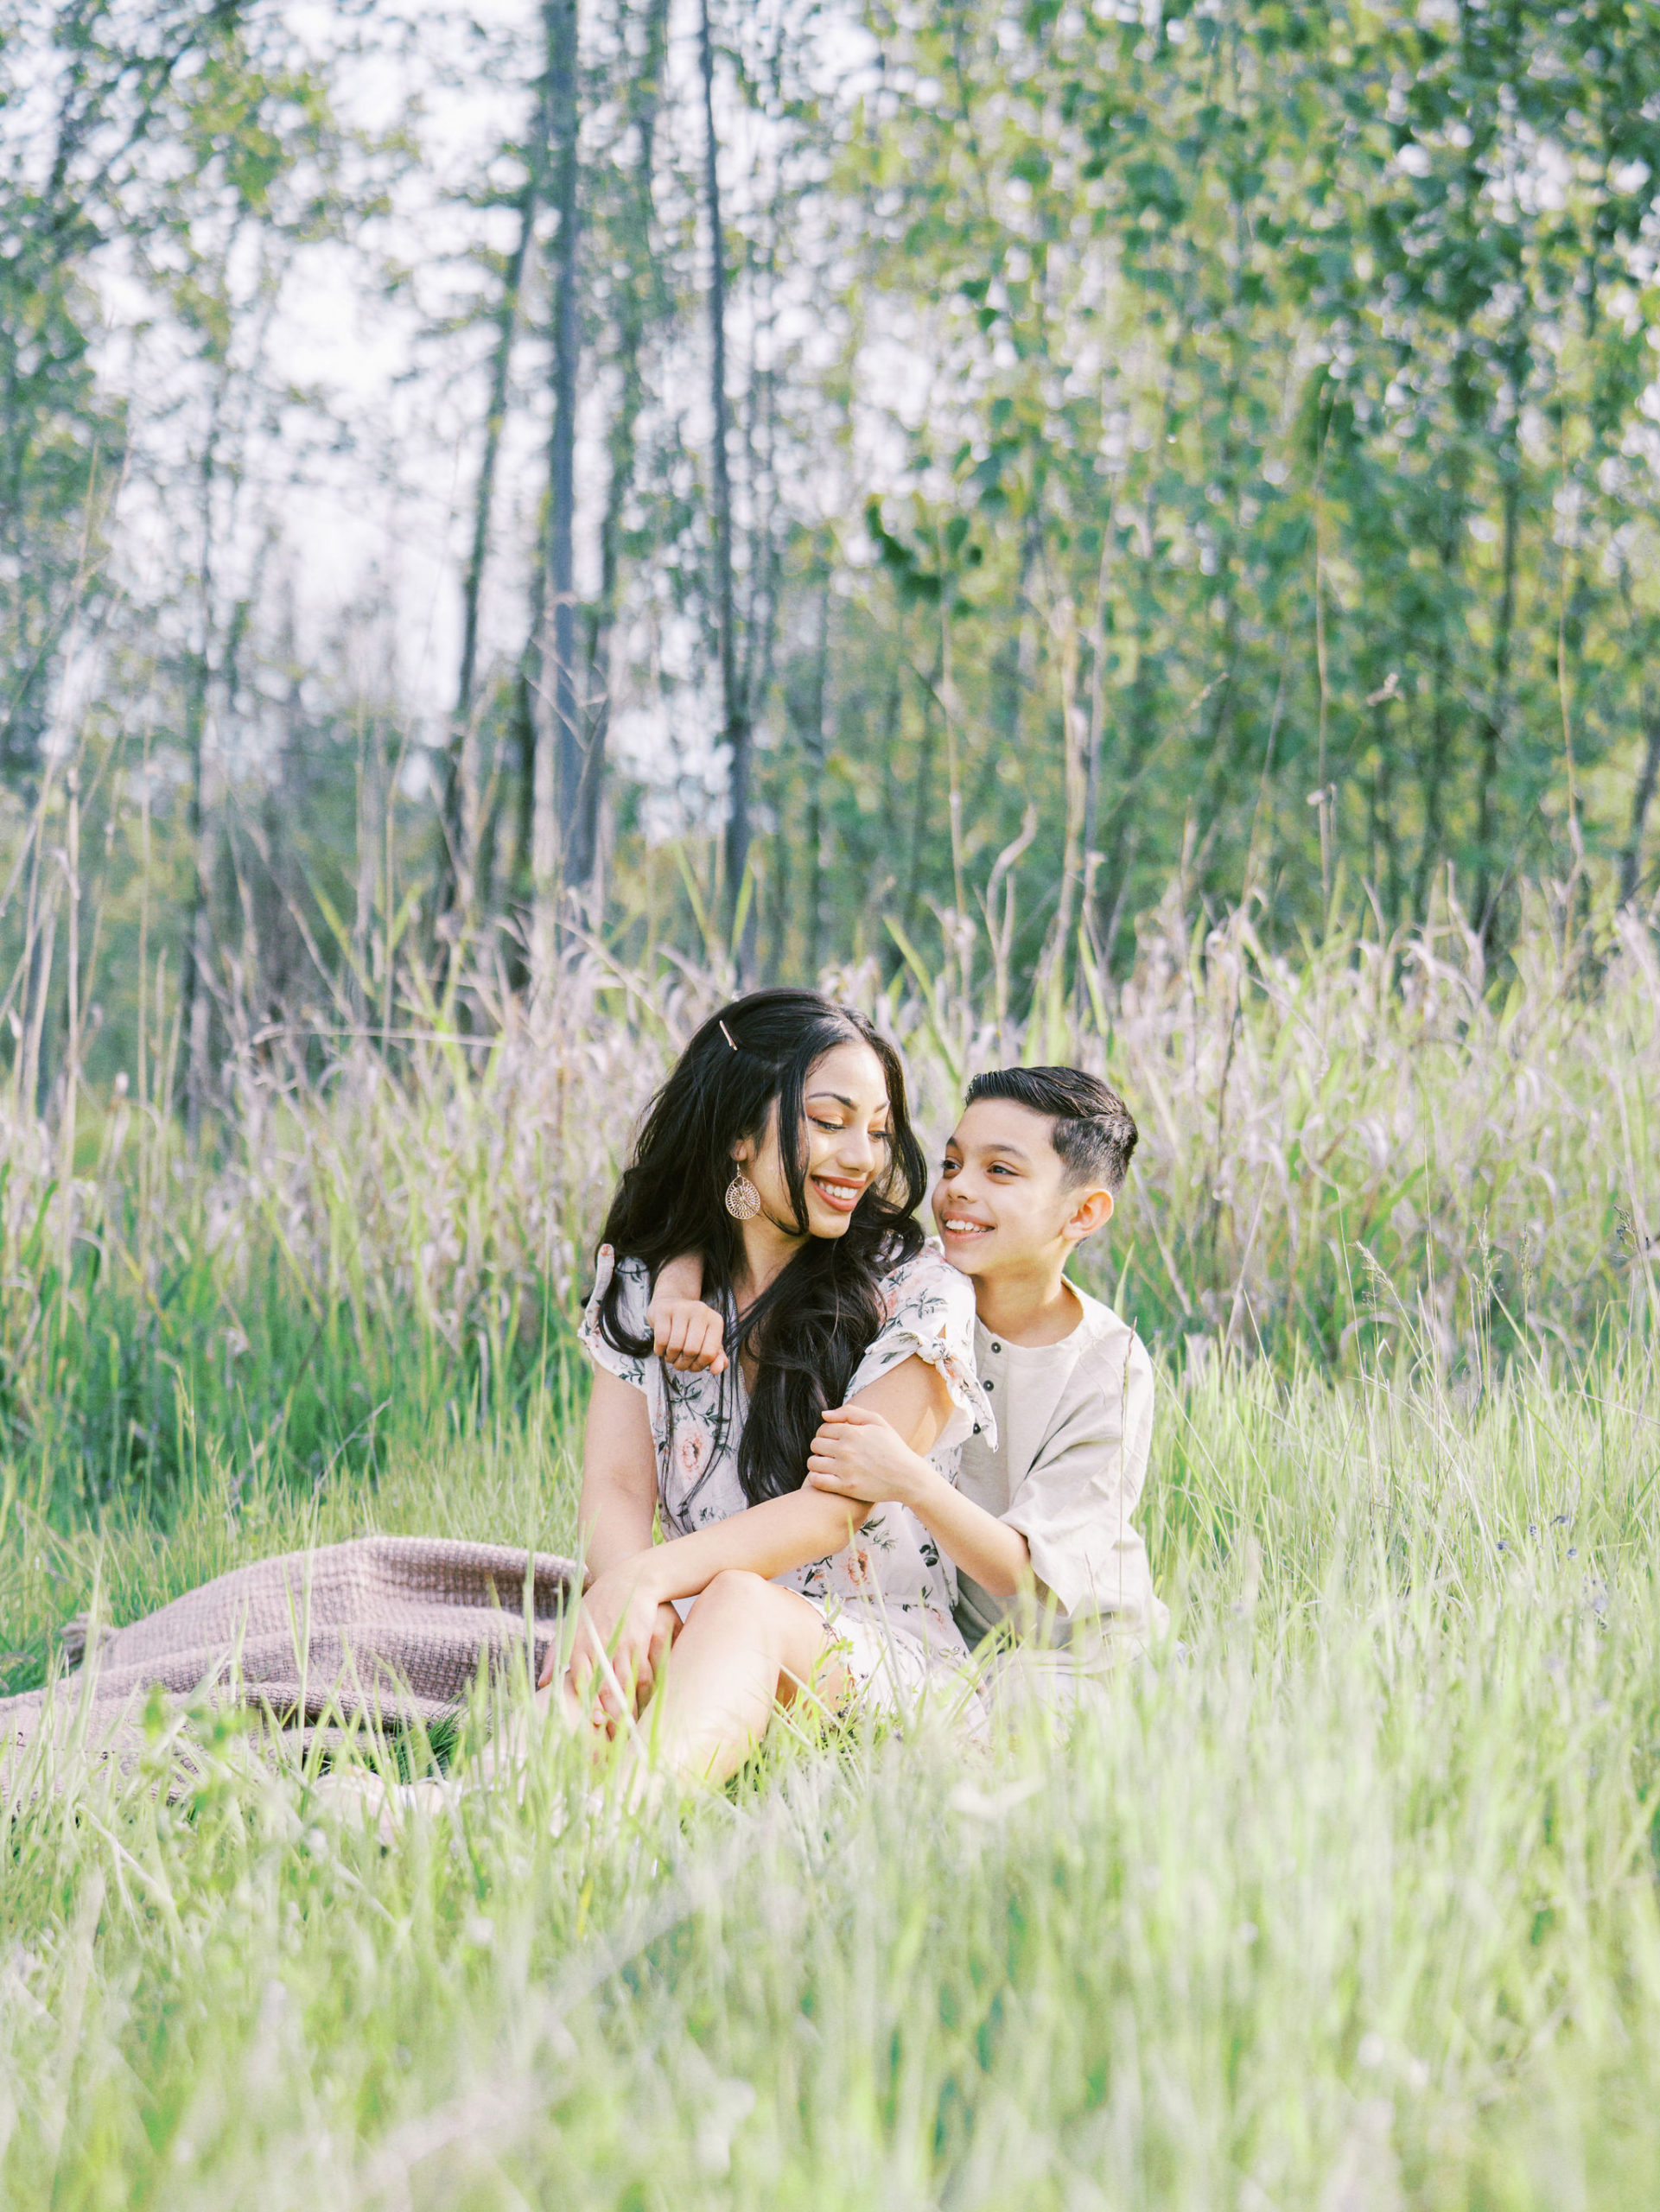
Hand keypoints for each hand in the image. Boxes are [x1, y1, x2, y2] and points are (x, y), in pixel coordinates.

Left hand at [548, 1563, 677, 1729]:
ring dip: (627, 1707)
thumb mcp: (572, 1623)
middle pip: (601, 1688)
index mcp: (578, 1644)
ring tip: (629, 1728)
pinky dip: (642, 1692)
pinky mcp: (639, 1640)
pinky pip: (641, 1672)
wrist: (631, 1578)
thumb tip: (543, 1683)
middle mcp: (596, 1645)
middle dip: (607, 1713)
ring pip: (622, 1684)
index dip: (586, 1704)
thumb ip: (556, 1653)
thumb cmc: (598, 1605)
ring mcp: (619, 1643)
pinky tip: (645, 1703)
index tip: (594, 1723)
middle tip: (612, 1735)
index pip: (579, 1682)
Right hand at [645, 1293, 727, 1374]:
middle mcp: (701, 1311)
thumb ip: (716, 1357)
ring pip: (675, 1346)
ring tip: (671, 1356)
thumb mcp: (708, 1340)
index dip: (699, 1365)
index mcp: (715, 1321)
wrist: (671, 1302)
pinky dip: (660, 1350)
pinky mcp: (663, 1310)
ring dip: (671, 1358)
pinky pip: (661, 1339)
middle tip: (679, 1363)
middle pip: (691, 1350)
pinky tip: (662, 1349)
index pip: (709, 1353)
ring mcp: (681, 1308)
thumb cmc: (692, 1327)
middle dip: (683, 1364)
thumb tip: (717, 1370)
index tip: (693, 1365)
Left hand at [806, 1403, 931, 1510]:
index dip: (826, 1435)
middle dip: (821, 1447)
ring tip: (828, 1465)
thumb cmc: (893, 1448)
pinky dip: (815, 1478)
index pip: (822, 1429)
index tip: (835, 1441)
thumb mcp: (877, 1421)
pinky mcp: (846, 1487)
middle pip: (815, 1444)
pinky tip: (825, 1477)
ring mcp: (845, 1469)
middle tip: (832, 1454)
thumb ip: (850, 1412)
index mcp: (852, 1432)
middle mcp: (846, 1449)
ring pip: (812, 1462)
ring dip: (817, 1463)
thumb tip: (824, 1415)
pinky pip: (816, 1480)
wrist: (908, 1477)